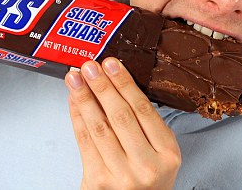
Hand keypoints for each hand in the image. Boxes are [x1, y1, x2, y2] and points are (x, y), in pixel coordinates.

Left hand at [65, 58, 180, 189]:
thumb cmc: (148, 178)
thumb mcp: (160, 152)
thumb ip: (144, 124)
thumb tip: (114, 84)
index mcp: (167, 154)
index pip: (143, 109)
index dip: (124, 83)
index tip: (111, 64)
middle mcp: (147, 165)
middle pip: (120, 116)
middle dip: (102, 86)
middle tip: (89, 66)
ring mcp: (121, 176)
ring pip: (99, 127)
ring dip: (84, 98)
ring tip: (74, 78)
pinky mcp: (97, 182)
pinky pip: (84, 142)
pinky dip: (77, 117)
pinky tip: (73, 101)